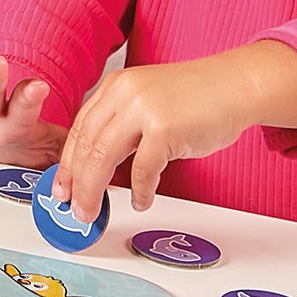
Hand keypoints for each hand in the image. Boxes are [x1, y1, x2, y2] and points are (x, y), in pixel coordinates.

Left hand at [55, 41, 296, 219]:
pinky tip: (141, 200)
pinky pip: (143, 169)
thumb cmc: (196, 99)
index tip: (61, 186)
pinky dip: (140, 190)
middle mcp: (124, 93)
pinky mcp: (165, 128)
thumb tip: (98, 166)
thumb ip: (122, 124)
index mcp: (115, 86)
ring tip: (92, 211)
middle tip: (72, 207)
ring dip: (94, 190)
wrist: (236, 85)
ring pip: (103, 157)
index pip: (79, 128)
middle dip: (76, 182)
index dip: (67, 162)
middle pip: (86, 144)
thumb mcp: (147, 100)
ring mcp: (144, 109)